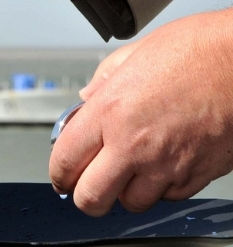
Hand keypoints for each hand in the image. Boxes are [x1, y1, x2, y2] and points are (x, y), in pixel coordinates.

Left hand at [51, 9, 232, 215]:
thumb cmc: (196, 50)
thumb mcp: (133, 54)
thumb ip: (102, 80)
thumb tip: (86, 97)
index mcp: (109, 112)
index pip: (65, 161)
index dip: (58, 173)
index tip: (60, 175)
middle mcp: (134, 144)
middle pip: (90, 198)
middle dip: (84, 195)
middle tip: (87, 184)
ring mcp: (167, 164)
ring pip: (130, 204)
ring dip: (124, 192)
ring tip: (128, 172)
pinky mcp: (197, 175)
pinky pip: (168, 197)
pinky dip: (161, 189)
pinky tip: (162, 166)